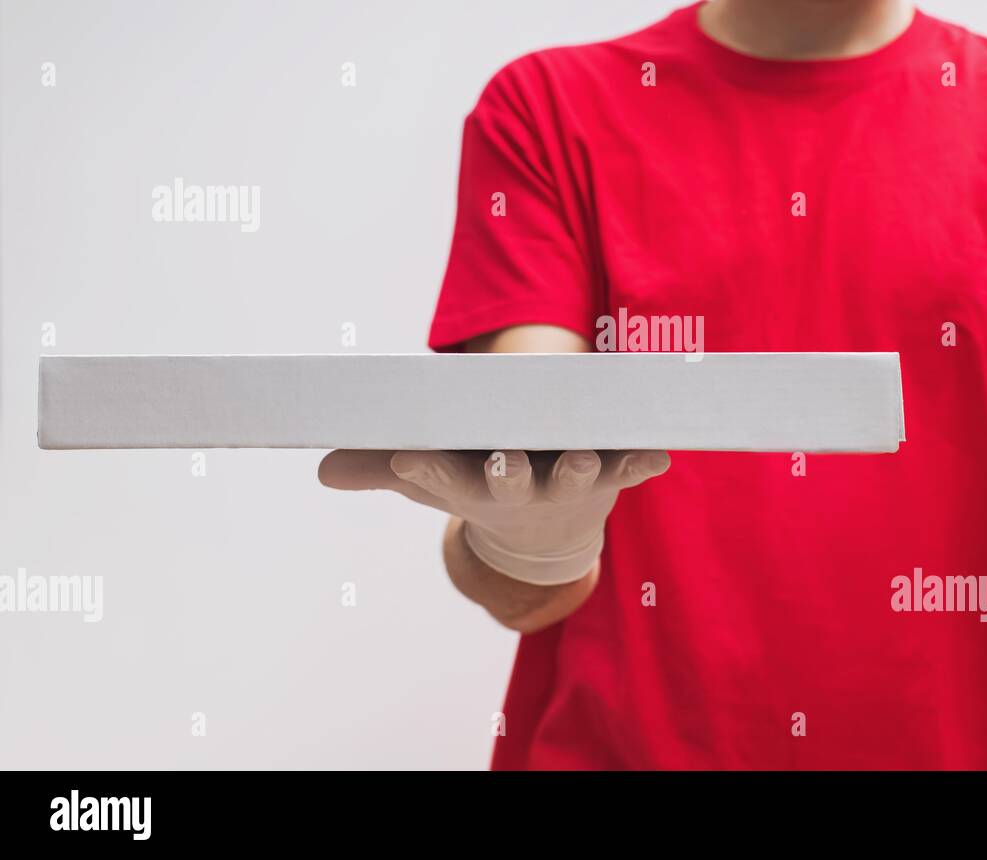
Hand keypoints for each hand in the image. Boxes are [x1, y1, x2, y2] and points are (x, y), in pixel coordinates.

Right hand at [318, 449, 669, 584]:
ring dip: (579, 468)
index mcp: (474, 489)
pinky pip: (630, 467)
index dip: (426, 471)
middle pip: (510, 485)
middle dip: (505, 474)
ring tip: (579, 455)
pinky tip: (660, 453)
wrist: (547, 536)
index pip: (441, 481)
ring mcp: (569, 484)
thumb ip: (379, 469)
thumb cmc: (480, 487)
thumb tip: (322, 469)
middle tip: (502, 462)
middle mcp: (522, 491)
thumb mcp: (430, 480)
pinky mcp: (610, 472)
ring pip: (575, 476)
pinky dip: (644, 461)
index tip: (409, 458)